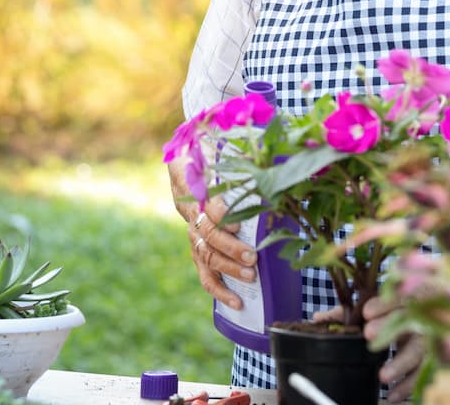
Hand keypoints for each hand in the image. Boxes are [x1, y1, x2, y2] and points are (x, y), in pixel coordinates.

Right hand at [167, 159, 257, 309]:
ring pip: (205, 256)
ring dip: (228, 268)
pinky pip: (204, 274)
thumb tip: (261, 157)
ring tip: (251, 276)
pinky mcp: (198, 251)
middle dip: (229, 248)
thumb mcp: (219, 147)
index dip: (218, 215)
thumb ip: (238, 155)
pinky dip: (219, 290)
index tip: (236, 223)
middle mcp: (190, 211)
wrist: (188, 164)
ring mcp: (192, 234)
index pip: (203, 203)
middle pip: (205, 235)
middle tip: (252, 256)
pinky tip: (236, 302)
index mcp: (191, 182)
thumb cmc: (212, 155)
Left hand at [314, 299, 424, 402]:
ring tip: (382, 376)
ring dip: (400, 363)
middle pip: (409, 320)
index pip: (397, 296)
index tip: (366, 312)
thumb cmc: (387, 315)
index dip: (384, 304)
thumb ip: (346, 314)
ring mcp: (426, 339)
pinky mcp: (430, 360)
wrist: (420, 320)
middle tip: (368, 335)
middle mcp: (420, 317)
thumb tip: (318, 318)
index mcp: (405, 299)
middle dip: (389, 327)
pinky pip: (421, 374)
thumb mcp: (369, 311)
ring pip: (418, 351)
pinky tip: (392, 395)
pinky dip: (407, 386)